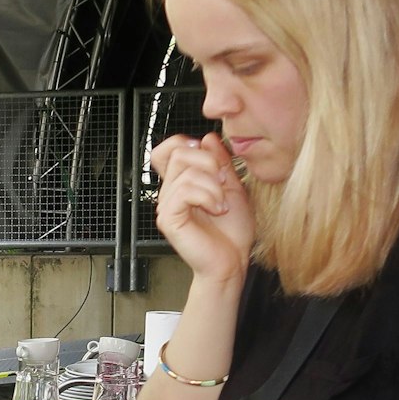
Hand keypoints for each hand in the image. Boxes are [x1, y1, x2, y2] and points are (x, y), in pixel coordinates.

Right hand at [149, 132, 253, 285]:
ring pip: (186, 173)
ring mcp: (166, 206)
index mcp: (182, 183)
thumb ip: (220, 163)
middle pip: (179, 154)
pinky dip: (208, 197)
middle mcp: (170, 193)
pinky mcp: (168, 219)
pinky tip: (217, 210)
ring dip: (213, 186)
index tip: (208, 155)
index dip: (184, 143)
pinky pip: (185, 191)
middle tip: (222, 183)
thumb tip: (208, 138)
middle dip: (208, 162)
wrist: (232, 261)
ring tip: (222, 204)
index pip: (167, 150)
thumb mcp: (232, 187)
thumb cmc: (232, 232)